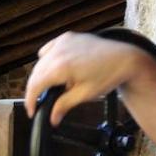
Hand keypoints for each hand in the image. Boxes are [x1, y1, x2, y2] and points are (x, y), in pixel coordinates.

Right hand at [23, 32, 150, 122]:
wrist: (125, 59)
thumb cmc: (108, 76)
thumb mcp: (85, 95)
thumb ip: (64, 105)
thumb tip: (52, 119)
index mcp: (61, 67)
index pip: (35, 85)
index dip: (30, 100)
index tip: (32, 111)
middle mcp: (58, 52)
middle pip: (35, 73)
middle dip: (34, 90)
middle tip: (38, 103)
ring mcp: (63, 42)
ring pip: (40, 61)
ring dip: (40, 75)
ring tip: (48, 88)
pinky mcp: (68, 37)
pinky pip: (49, 49)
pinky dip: (47, 59)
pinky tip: (54, 68)